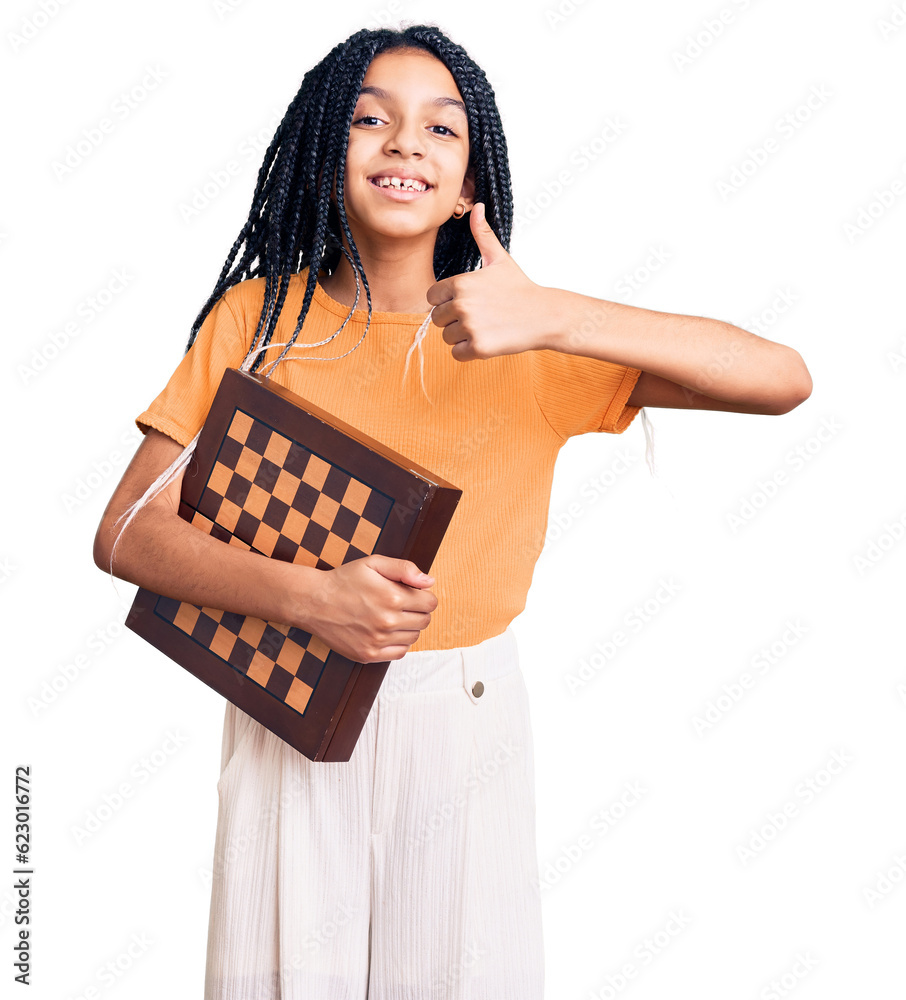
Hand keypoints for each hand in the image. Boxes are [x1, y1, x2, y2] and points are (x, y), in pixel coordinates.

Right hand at [306, 555, 437, 662]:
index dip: (424, 596)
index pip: (431, 603)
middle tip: (401, 604)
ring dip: (408, 627)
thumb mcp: (374, 563)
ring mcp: (378, 640)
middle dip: (418, 611)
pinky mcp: (368, 654)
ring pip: (414, 637)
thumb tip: (429, 582)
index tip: (413, 594)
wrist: (314, 602)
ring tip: (391, 616)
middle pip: (425, 621)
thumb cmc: (344, 580)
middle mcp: (387, 621)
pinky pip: (400, 652)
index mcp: (393, 597)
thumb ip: (405, 569)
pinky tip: (386, 631)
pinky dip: (398, 643)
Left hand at [427, 202, 551, 360]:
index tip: (467, 300)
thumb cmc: (520, 287)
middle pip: (437, 319)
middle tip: (480, 315)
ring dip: (461, 336)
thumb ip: (482, 235)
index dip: (446, 300)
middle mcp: (461, 304)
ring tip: (485, 326)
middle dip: (453, 319)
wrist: (544, 315)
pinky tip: (487, 339)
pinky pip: (457, 353)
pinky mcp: (478, 347)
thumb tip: (476, 206)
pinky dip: (469, 351)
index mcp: (460, 283)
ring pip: (446, 337)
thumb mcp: (499, 259)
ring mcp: (469, 327)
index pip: (431, 298)